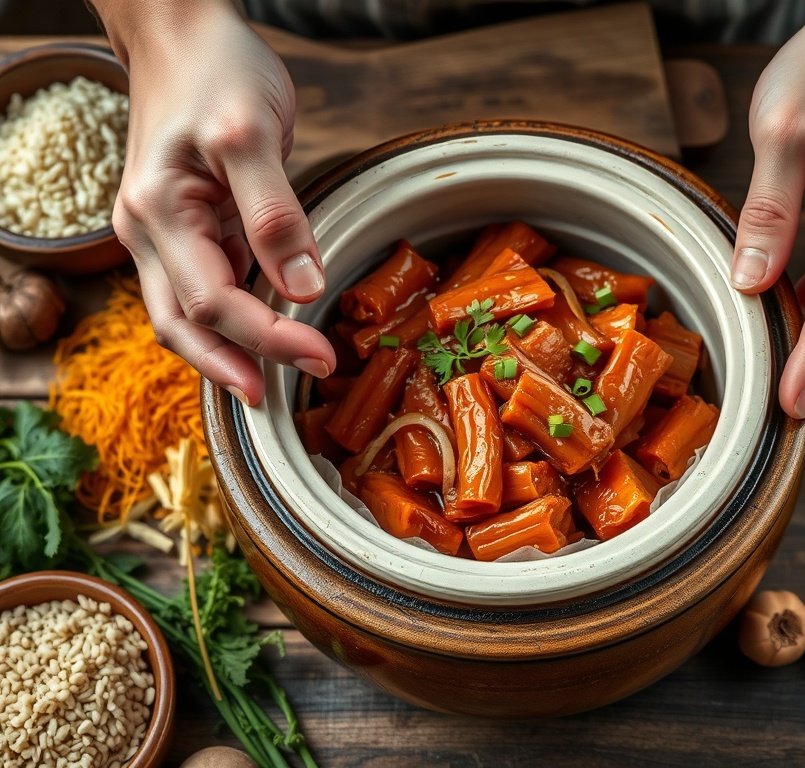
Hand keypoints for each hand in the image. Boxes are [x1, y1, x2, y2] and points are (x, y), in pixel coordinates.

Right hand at [96, 0, 334, 405]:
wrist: (184, 32)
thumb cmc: (215, 69)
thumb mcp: (251, 132)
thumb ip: (275, 214)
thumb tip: (302, 289)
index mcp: (159, 212)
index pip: (212, 302)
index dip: (267, 337)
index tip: (319, 356)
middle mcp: (150, 232)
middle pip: (184, 325)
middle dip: (236, 365)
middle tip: (284, 397)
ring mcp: (165, 232)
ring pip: (188, 315)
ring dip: (231, 351)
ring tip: (278, 378)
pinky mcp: (188, 227)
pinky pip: (207, 286)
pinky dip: (236, 318)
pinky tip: (269, 332)